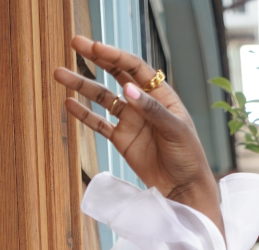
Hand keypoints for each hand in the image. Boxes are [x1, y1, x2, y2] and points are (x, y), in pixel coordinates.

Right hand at [54, 37, 223, 234]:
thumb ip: (152, 109)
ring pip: (103, 98)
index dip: (114, 56)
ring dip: (82, 86)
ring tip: (61, 75)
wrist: (185, 189)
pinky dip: (84, 114)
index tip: (95, 48)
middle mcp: (143, 104)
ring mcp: (131, 121)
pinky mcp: (122, 140)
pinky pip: (100, 123)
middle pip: (115, 74)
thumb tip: (127, 88)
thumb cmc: (189, 157)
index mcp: (160, 95)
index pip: (134, 68)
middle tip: (74, 43)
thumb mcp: (175, 130)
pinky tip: (69, 104)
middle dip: (95, 59)